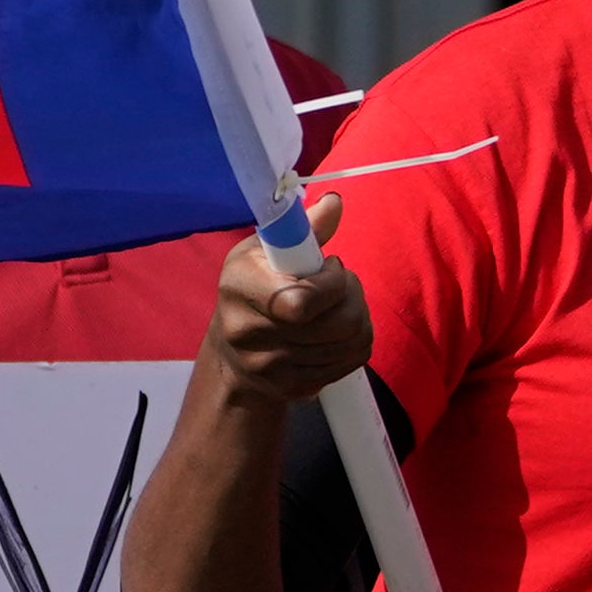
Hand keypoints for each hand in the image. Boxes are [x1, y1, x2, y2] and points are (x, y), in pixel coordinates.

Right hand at [199, 186, 370, 404]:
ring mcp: (270, 368)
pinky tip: (337, 331)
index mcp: (239, 287)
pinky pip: (350, 363)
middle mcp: (248, 333)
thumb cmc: (254, 288)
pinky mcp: (292, 389)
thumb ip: (303, 229)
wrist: (233, 355)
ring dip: (358, 318)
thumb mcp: (265, 251)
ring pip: (351, 343)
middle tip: (342, 286)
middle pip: (339, 324)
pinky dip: (355, 344)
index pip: (300, 302)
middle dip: (354, 297)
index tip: (332, 266)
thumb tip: (334, 202)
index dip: (332, 284)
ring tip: (339, 305)